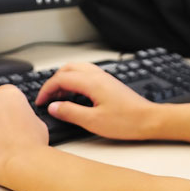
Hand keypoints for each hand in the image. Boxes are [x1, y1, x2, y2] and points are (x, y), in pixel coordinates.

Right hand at [36, 62, 157, 140]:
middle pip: (68, 69)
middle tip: (47, 98)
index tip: (40, 102)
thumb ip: (70, 112)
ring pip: (78, 70)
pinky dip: (75, 81)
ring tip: (59, 98)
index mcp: (92, 82)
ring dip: (65, 80)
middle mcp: (98, 75)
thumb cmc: (126, 121)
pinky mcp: (109, 83)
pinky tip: (75, 96)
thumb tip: (53, 107)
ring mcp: (105, 78)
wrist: (149, 120)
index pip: (61, 78)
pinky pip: (87, 75)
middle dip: (54, 81)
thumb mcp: (93, 121)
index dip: (47, 89)